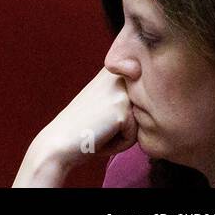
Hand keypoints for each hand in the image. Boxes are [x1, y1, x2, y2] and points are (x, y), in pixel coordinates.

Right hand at [13, 68, 136, 186]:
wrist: (59, 140)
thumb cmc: (81, 127)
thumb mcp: (102, 100)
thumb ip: (126, 95)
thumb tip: (156, 102)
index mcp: (113, 70)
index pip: (141, 101)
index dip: (121, 117)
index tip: (99, 114)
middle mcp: (119, 75)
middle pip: (143, 112)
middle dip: (125, 125)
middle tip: (99, 123)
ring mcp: (121, 91)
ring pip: (141, 124)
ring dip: (123, 135)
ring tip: (100, 130)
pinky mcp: (122, 111)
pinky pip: (134, 137)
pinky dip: (119, 144)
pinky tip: (100, 136)